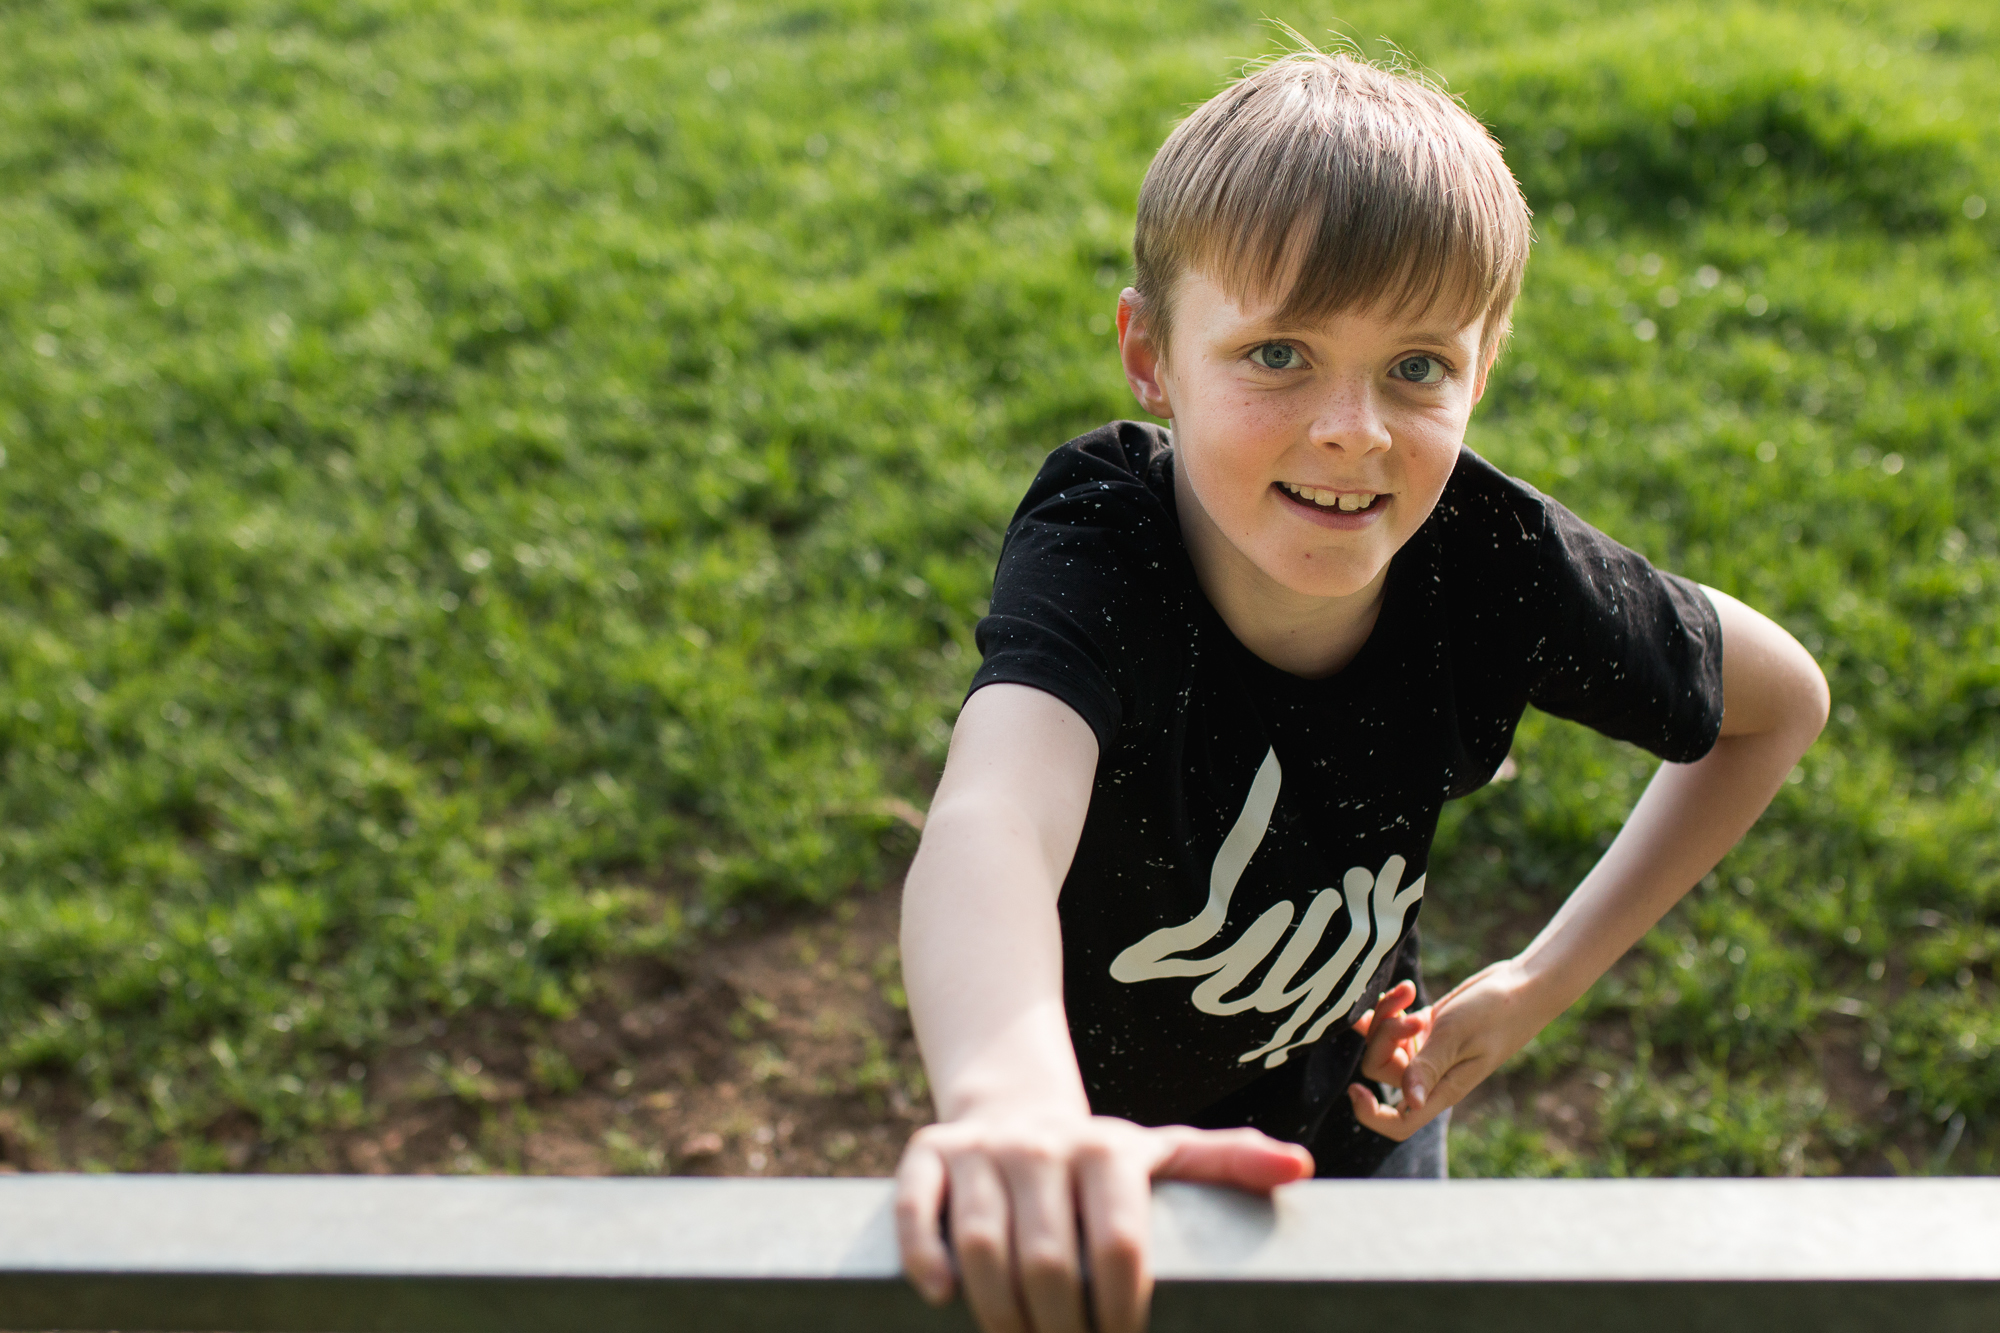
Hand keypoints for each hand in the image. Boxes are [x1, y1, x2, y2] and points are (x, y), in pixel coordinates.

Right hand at [895, 1111, 1312, 1332]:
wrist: (1017, 1111)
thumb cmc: (1104, 1160)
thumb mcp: (1165, 1155)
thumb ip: (1227, 1163)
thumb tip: (1301, 1168)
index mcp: (1108, 1148)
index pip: (1119, 1245)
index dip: (1121, 1311)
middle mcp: (1042, 1143)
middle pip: (1049, 1261)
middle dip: (1058, 1330)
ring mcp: (981, 1149)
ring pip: (982, 1244)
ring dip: (998, 1315)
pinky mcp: (927, 1155)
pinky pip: (917, 1212)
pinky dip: (925, 1259)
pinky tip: (943, 1298)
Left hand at [1347, 960, 1541, 1140]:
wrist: (1521, 986)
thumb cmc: (1496, 1013)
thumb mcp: (1457, 1036)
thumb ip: (1428, 1066)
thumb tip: (1407, 1104)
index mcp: (1441, 1089)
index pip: (1400, 1121)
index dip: (1371, 1115)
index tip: (1354, 1089)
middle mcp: (1430, 1074)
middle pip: (1380, 1070)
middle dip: (1384, 1037)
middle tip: (1413, 1014)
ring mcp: (1427, 1051)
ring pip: (1382, 1042)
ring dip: (1388, 1015)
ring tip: (1409, 992)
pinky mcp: (1426, 1030)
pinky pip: (1390, 1024)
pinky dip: (1389, 1008)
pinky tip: (1403, 991)